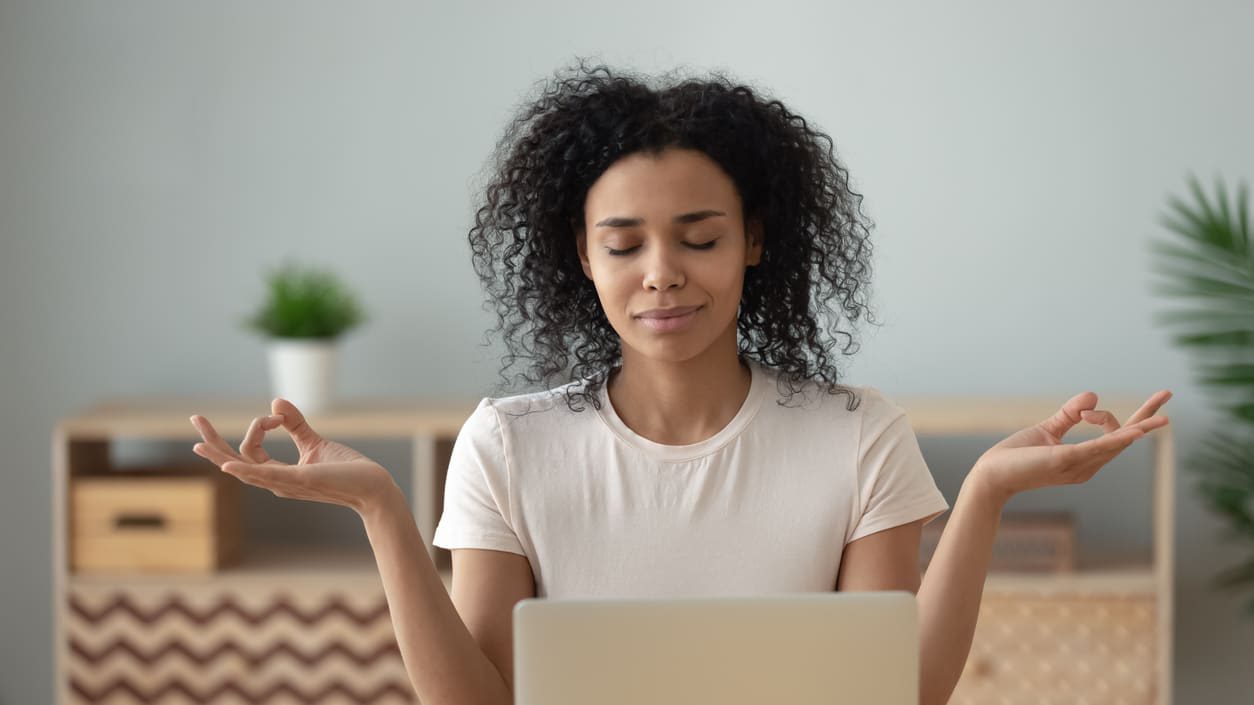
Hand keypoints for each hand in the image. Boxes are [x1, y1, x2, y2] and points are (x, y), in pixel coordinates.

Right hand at [189, 398, 398, 516]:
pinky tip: (227, 464)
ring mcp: (286, 483)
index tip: (277, 415)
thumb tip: (275, 402)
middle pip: (235, 462)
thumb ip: (295, 424)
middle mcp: (276, 482)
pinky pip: (267, 475)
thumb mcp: (315, 442)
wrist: (372, 487)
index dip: (257, 426)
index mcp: (278, 474)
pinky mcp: (301, 480)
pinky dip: (246, 470)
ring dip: (220, 454)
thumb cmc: (346, 471)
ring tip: (198, 443)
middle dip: (213, 442)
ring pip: (244, 469)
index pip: (247, 452)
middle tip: (195, 418)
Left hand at [971, 390, 1171, 503]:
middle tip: (1168, 394)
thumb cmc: (1017, 456)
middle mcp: (1088, 466)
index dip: (1104, 414)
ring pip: (1115, 442)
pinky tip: (1137, 431)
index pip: (1113, 434)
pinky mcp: (1066, 460)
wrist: (992, 475)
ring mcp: (1079, 465)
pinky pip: (1097, 448)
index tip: (1084, 410)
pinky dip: (1117, 439)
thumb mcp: (1048, 430)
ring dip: (1140, 427)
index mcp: (1085, 460)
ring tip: (1165, 416)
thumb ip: (1070, 415)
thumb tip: (1094, 395)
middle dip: (1147, 417)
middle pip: (1124, 438)